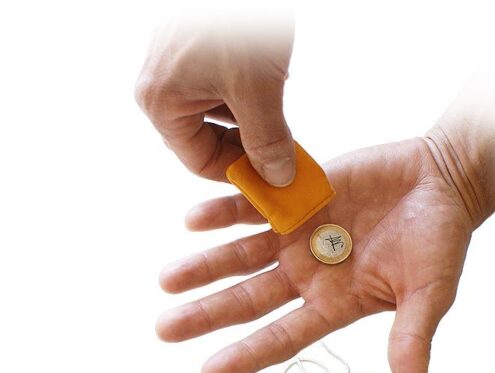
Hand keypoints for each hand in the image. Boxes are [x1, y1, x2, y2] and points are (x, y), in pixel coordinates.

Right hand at [134, 18, 295, 185]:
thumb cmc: (239, 20)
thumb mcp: (257, 89)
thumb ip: (267, 140)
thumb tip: (277, 178)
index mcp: (163, 103)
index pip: (199, 162)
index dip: (237, 175)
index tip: (271, 182)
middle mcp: (163, 89)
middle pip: (207, 142)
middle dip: (247, 149)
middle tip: (282, 157)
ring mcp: (178, 69)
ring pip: (219, 118)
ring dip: (252, 125)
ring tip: (279, 119)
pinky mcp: (197, 54)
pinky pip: (223, 92)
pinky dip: (249, 100)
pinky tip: (269, 90)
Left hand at [156, 138, 473, 372]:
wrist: (442, 182)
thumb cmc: (441, 239)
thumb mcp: (430, 293)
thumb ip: (412, 338)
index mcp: (336, 302)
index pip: (283, 336)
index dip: (247, 355)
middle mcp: (310, 273)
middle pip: (249, 299)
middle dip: (207, 313)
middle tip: (165, 328)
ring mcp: (300, 235)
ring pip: (241, 254)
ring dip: (205, 265)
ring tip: (168, 279)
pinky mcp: (299, 197)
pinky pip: (254, 206)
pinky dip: (225, 211)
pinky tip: (194, 218)